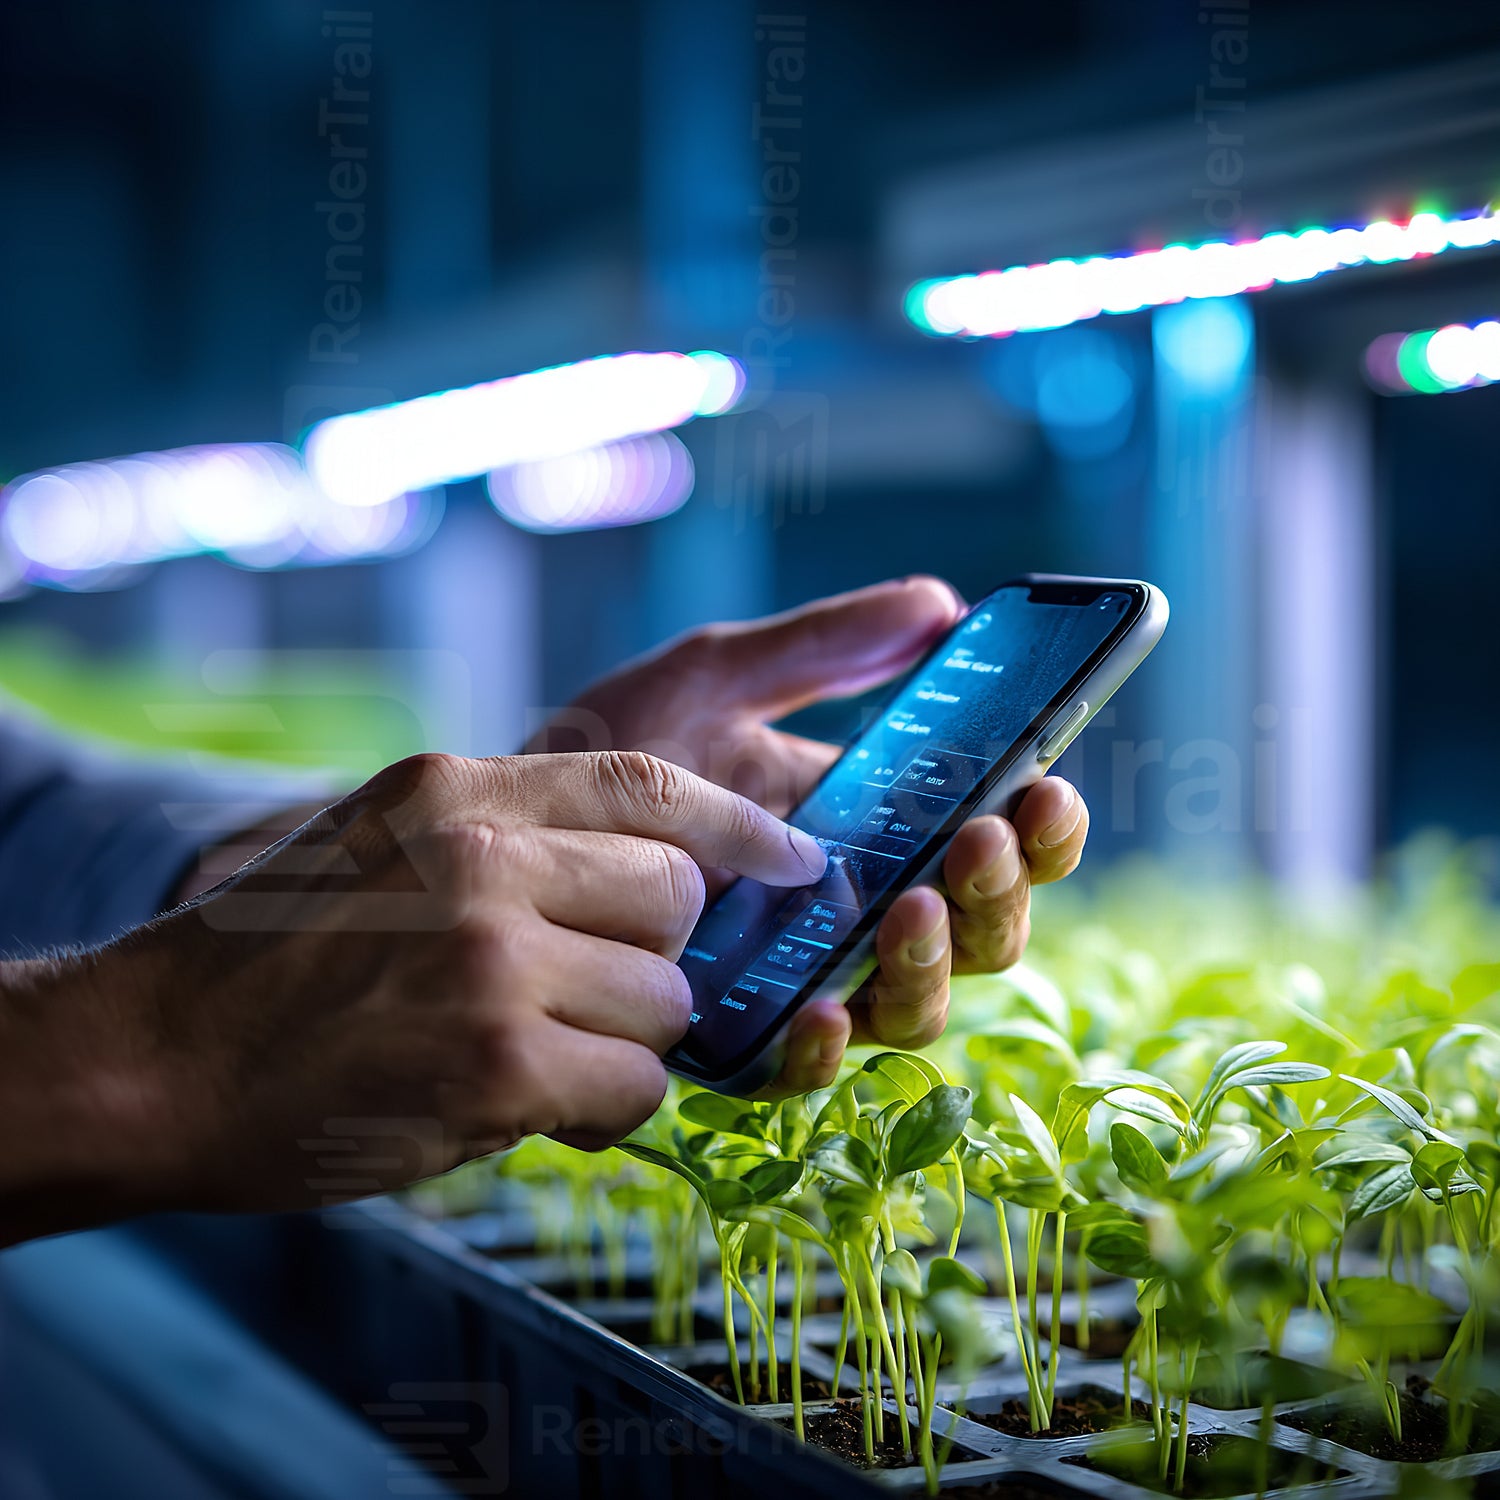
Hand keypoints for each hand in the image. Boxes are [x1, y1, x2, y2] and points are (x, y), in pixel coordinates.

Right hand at [0, 751, 824, 1240]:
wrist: (150, 1059)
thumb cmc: (275, 960)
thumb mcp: (386, 844)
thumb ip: (513, 839)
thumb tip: (665, 874)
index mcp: (458, 790)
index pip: (649, 783)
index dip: (742, 825)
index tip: (798, 859)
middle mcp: (482, 856)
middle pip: (677, 895)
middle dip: (659, 954)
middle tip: (595, 992)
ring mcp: (490, 957)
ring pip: (666, 998)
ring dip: (626, 1042)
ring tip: (541, 1055)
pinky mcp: (494, 1063)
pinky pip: (635, 1088)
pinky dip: (603, 1111)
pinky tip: (527, 1106)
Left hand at [527, 578, 1089, 1096]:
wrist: (500, 830)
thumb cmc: (610, 749)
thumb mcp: (714, 680)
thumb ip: (821, 647)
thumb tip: (941, 602)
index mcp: (873, 822)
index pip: (995, 837)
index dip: (1041, 825)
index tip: (1045, 787)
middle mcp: (857, 908)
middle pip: (981, 929)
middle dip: (999, 891)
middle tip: (975, 842)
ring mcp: (803, 975)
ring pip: (915, 1004)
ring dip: (934, 962)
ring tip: (909, 907)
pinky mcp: (739, 1035)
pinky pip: (807, 1065)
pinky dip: (825, 1042)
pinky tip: (817, 1004)